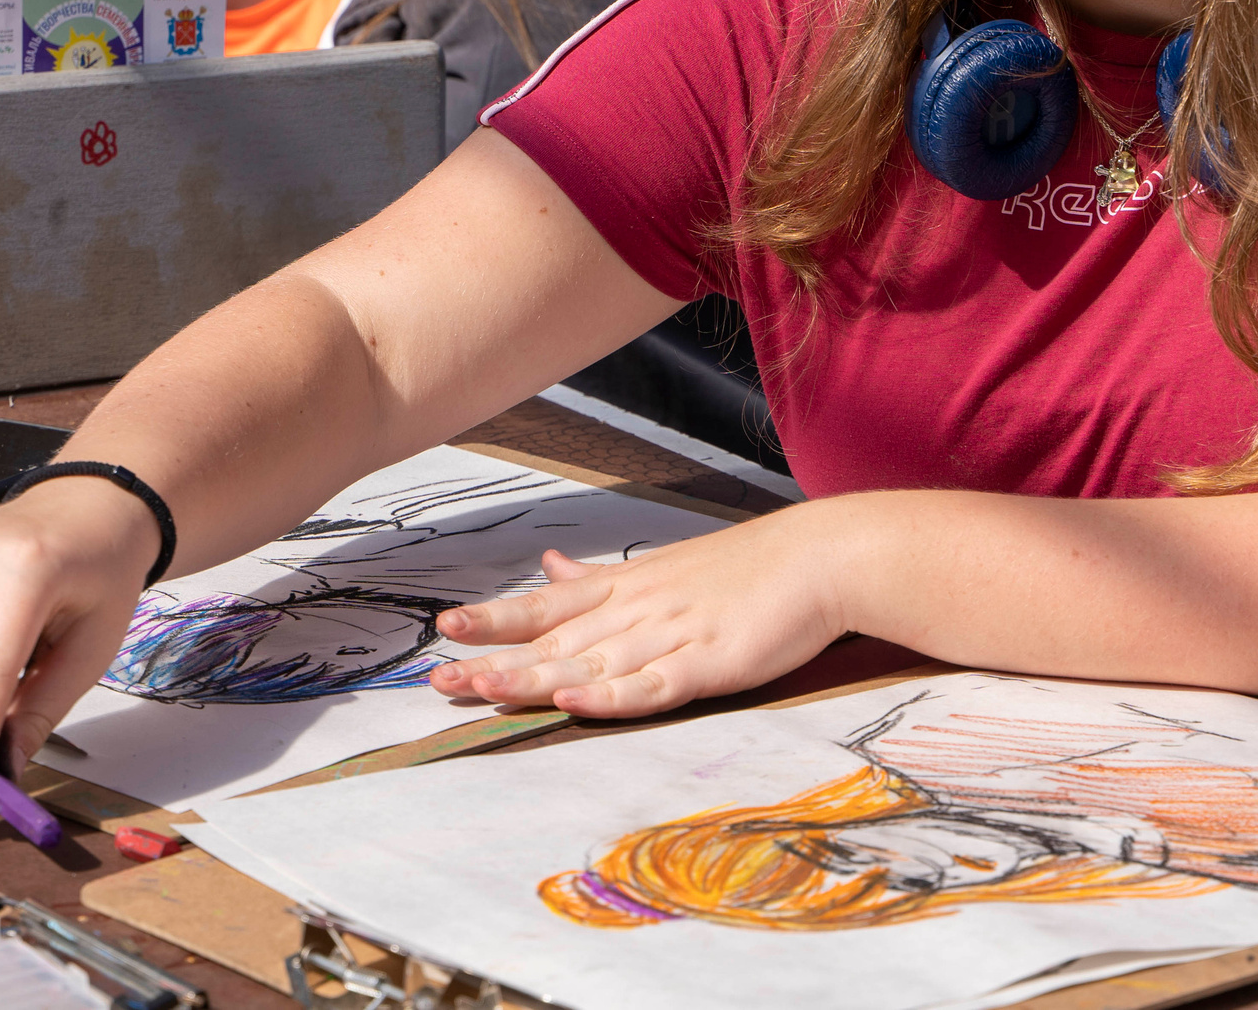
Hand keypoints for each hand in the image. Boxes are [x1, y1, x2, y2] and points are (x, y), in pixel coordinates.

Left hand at [425, 506, 849, 716]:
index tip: (446, 628)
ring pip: (591, 664)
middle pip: (555, 643)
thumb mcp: (662, 566)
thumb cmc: (745, 567)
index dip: (496, 618)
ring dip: (535, 680)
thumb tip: (551, 568)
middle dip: (496, 662)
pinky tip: (578, 700)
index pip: (547, 608)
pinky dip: (614, 695)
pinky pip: (653, 685)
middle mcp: (638, 611)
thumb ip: (602, 579)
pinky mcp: (709, 664)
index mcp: (626, 588)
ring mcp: (672, 636)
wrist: (820, 557)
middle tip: (438, 681)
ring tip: (484, 692)